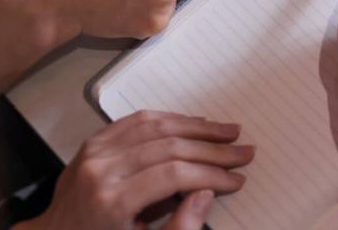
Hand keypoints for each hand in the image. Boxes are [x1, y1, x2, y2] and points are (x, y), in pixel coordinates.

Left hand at [17, 111, 253, 229]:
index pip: (173, 175)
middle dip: (213, 149)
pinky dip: (171, 119)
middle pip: (169, 147)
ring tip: (228, 132)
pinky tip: (195, 123)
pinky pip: (138, 120)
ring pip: (157, 127)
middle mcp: (102, 170)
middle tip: (243, 152)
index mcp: (112, 202)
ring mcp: (95, 151)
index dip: (211, 174)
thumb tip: (207, 193)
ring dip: (198, 128)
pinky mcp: (94, 141)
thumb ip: (178, 228)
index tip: (237, 179)